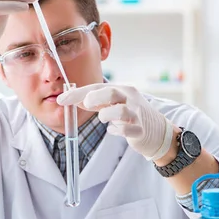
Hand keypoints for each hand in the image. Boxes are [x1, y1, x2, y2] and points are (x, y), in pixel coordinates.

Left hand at [57, 83, 174, 160]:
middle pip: (112, 92)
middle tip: (86, 105)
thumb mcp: (112, 104)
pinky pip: (126, 130)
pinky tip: (114, 131)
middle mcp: (130, 98)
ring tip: (104, 119)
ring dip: (106, 115)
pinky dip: (116, 131)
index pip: (97, 87)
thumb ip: (93, 101)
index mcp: (122, 90)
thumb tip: (70, 99)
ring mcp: (137, 114)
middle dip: (95, 98)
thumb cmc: (131, 114)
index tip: (61, 99)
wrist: (157, 131)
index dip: (77, 93)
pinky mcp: (140, 130)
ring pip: (120, 111)